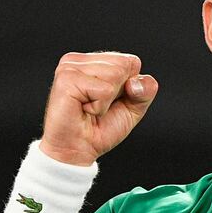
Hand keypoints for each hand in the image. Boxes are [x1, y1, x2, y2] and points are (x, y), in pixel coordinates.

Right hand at [40, 51, 158, 164]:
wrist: (77, 151)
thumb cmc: (98, 130)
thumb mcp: (131, 110)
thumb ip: (144, 92)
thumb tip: (137, 81)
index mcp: (94, 62)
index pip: (131, 61)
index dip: (129, 87)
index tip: (110, 102)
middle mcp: (80, 61)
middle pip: (123, 66)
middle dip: (118, 94)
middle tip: (97, 107)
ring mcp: (71, 67)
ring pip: (115, 75)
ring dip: (107, 101)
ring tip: (89, 109)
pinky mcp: (67, 79)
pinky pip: (104, 90)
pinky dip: (99, 107)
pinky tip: (83, 110)